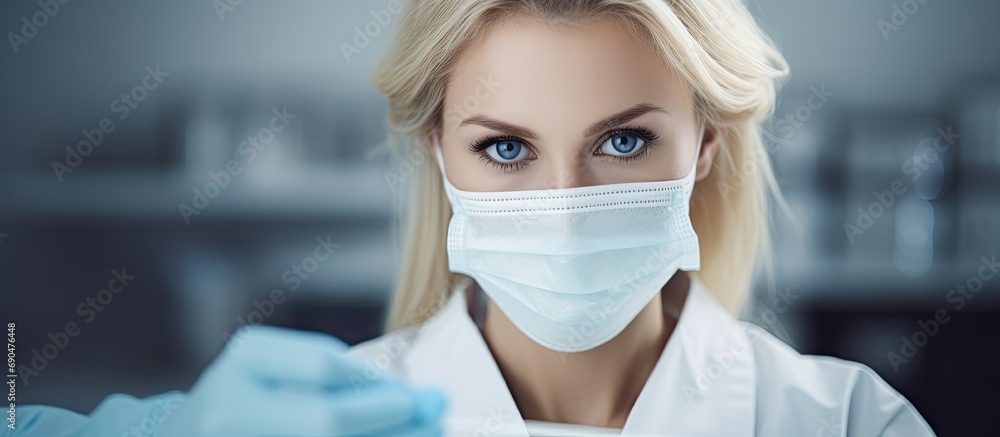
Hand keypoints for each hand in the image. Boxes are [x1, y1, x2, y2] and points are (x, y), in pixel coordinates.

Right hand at [156, 325, 444, 436]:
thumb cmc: (254, 399)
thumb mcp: (286, 370)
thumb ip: (348, 381)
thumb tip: (429, 401)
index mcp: (247, 357)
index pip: (324, 365)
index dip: (376, 386)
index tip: (411, 398)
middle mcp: (229, 403)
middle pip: (325, 420)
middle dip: (386, 423)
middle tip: (431, 424)